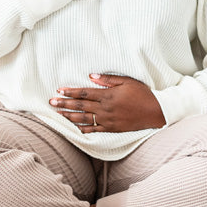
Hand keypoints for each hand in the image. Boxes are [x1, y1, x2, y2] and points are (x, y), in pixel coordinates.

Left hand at [50, 74, 165, 132]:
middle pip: (81, 106)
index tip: (59, 90)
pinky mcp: (112, 128)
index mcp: (108, 95)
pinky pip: (94, 130)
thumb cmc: (142, 94)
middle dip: (64, 104)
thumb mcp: (127, 81)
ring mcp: (108, 120)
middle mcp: (106, 108)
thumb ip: (108, 79)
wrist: (155, 112)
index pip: (84, 93)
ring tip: (58, 114)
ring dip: (69, 116)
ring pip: (84, 119)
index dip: (71, 92)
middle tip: (51, 102)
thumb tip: (91, 76)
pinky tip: (74, 128)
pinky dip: (83, 129)